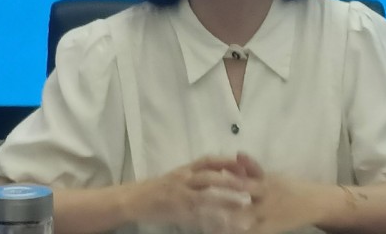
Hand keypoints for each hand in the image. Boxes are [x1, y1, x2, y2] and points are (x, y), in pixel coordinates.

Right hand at [136, 156, 252, 230]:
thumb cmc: (160, 188)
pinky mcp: (176, 212)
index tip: (245, 165)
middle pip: (210, 177)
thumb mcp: (180, 176)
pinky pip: (196, 216)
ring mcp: (179, 195)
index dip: (227, 161)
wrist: (135, 199)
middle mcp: (183, 178)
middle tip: (251, 187)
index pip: (209, 160)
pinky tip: (224, 225)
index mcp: (186, 169)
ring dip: (225, 202)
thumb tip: (224, 173)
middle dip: (231, 181)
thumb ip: (199, 174)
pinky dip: (211, 220)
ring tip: (244, 206)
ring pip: (205, 197)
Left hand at [220, 154, 330, 233]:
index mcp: (265, 184)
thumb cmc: (287, 187)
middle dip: (222, 205)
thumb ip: (252, 168)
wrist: (312, 203)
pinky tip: (224, 233)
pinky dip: (239, 233)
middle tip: (203, 205)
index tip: (209, 180)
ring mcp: (267, 217)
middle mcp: (266, 201)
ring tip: (209, 224)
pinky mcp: (269, 230)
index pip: (245, 181)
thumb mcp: (271, 176)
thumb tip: (236, 155)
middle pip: (242, 204)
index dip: (228, 181)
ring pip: (244, 221)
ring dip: (227, 222)